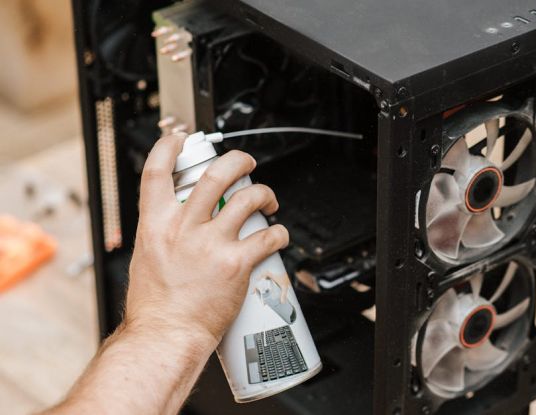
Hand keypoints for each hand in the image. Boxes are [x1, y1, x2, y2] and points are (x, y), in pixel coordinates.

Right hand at [126, 134, 288, 347]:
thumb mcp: (146, 257)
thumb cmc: (155, 307)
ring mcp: (211, 243)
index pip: (156, 171)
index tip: (181, 139)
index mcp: (155, 224)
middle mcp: (183, 227)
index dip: (169, 147)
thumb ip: (162, 234)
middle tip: (247, 164)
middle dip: (237, 161)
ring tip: (268, 202)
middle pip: (215, 174)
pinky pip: (267, 237)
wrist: (166, 336)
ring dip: (265, 195)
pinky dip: (279, 233)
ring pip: (248, 199)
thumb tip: (177, 222)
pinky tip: (279, 236)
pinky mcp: (235, 262)